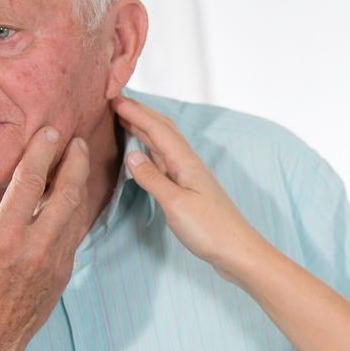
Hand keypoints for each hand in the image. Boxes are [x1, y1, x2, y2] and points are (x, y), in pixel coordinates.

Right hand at [0, 127, 89, 350]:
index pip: (30, 184)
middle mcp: (36, 248)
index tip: (51, 132)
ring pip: (77, 213)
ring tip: (80, 160)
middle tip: (78, 139)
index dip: (43, 153)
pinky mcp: (64, 273)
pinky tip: (75, 196)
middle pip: (67, 193)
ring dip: (81, 183)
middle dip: (75, 162)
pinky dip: (78, 210)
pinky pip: (76, 233)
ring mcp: (55, 262)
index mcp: (4, 240)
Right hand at [110, 96, 270, 282]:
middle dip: (140, 113)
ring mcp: (188, 177)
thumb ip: (152, 179)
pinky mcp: (188, 190)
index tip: (113, 99)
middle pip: (163, 130)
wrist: (237, 251)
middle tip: (115, 103)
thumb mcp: (176, 204)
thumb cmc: (210, 230)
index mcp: (185, 163)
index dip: (135, 112)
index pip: (157, 129)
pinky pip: (165, 161)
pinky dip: (150, 150)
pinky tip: (143, 153)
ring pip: (163, 144)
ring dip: (144, 129)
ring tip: (124, 120)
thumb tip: (131, 154)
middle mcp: (187, 164)